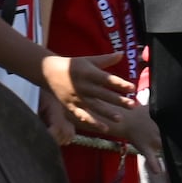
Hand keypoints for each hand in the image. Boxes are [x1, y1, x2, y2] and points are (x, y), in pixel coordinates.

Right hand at [37, 55, 158, 160]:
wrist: (49, 72)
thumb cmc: (73, 65)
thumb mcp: (89, 60)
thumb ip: (106, 60)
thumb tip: (122, 54)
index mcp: (88, 73)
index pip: (107, 79)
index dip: (119, 84)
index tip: (132, 88)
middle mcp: (83, 86)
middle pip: (103, 94)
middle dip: (118, 100)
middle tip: (133, 105)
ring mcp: (76, 97)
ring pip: (94, 107)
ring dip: (107, 113)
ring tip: (120, 118)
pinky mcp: (71, 106)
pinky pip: (83, 116)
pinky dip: (93, 123)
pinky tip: (105, 128)